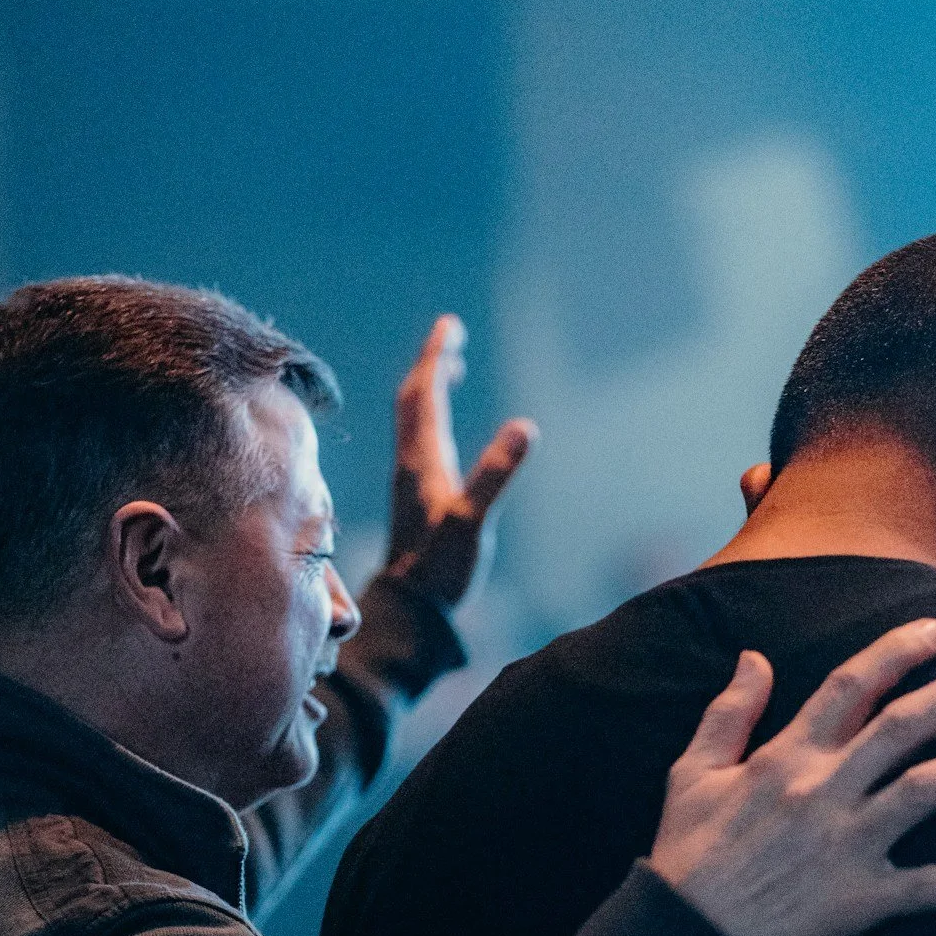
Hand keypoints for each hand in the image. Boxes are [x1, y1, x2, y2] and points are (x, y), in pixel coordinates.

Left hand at [384, 315, 536, 609]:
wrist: (410, 610)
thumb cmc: (441, 569)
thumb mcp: (472, 520)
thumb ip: (495, 474)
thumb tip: (524, 426)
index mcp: (422, 459)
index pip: (424, 394)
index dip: (436, 357)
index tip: (449, 325)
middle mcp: (411, 464)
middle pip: (414, 400)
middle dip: (431, 364)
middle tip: (450, 334)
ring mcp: (411, 482)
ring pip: (414, 423)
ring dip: (429, 390)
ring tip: (448, 370)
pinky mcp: (415, 500)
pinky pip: (420, 445)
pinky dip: (432, 423)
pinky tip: (443, 434)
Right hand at [648, 620, 935, 935]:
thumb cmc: (685, 858)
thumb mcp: (692, 774)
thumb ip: (729, 713)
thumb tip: (754, 657)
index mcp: (785, 757)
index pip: (851, 687)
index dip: (898, 653)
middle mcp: (824, 790)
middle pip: (905, 726)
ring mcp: (847, 844)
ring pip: (929, 789)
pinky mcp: (861, 899)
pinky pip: (931, 888)